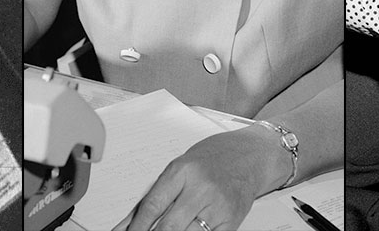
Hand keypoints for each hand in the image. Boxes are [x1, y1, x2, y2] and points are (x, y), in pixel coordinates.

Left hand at [125, 125, 286, 230]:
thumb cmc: (212, 159)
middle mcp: (201, 188)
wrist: (250, 155)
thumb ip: (154, 197)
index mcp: (183, 170)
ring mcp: (218, 206)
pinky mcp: (231, 221)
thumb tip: (127, 224)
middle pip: (168, 227)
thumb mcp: (179, 168)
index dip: (136, 227)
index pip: (152, 206)